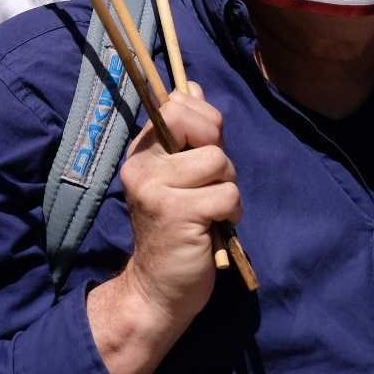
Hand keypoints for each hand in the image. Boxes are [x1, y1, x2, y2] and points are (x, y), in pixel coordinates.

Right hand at [86, 83, 241, 373]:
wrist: (159, 288)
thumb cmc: (177, 228)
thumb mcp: (179, 175)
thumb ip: (187, 133)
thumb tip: (192, 85)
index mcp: (142, 150)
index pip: (178, 104)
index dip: (205, 121)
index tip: (203, 150)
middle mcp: (142, 164)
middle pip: (198, 123)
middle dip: (219, 149)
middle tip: (211, 181)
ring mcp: (156, 188)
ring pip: (219, 161)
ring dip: (228, 187)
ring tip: (210, 210)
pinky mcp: (177, 213)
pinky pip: (228, 195)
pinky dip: (231, 213)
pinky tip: (214, 228)